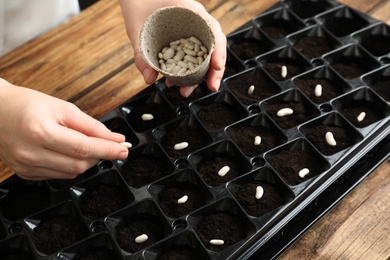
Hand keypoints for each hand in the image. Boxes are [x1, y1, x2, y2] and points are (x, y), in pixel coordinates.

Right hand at [0, 79, 128, 179]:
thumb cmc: (28, 104)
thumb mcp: (63, 108)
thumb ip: (91, 126)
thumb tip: (115, 139)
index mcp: (40, 132)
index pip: (83, 148)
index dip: (108, 150)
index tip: (124, 150)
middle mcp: (31, 154)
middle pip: (79, 165)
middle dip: (100, 156)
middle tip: (111, 145)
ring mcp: (26, 167)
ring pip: (71, 173)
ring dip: (87, 161)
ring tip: (88, 145)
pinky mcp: (25, 174)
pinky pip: (59, 175)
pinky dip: (71, 166)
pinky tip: (70, 152)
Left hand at [118, 0, 225, 96]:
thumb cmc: (138, 3)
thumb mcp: (137, 27)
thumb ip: (141, 54)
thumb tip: (150, 79)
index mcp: (191, 11)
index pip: (213, 31)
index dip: (218, 50)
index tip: (216, 67)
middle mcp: (195, 22)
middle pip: (213, 47)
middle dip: (214, 70)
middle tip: (211, 87)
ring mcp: (190, 32)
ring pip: (202, 56)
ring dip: (198, 76)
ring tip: (185, 91)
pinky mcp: (182, 42)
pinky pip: (189, 58)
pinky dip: (185, 72)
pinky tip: (173, 82)